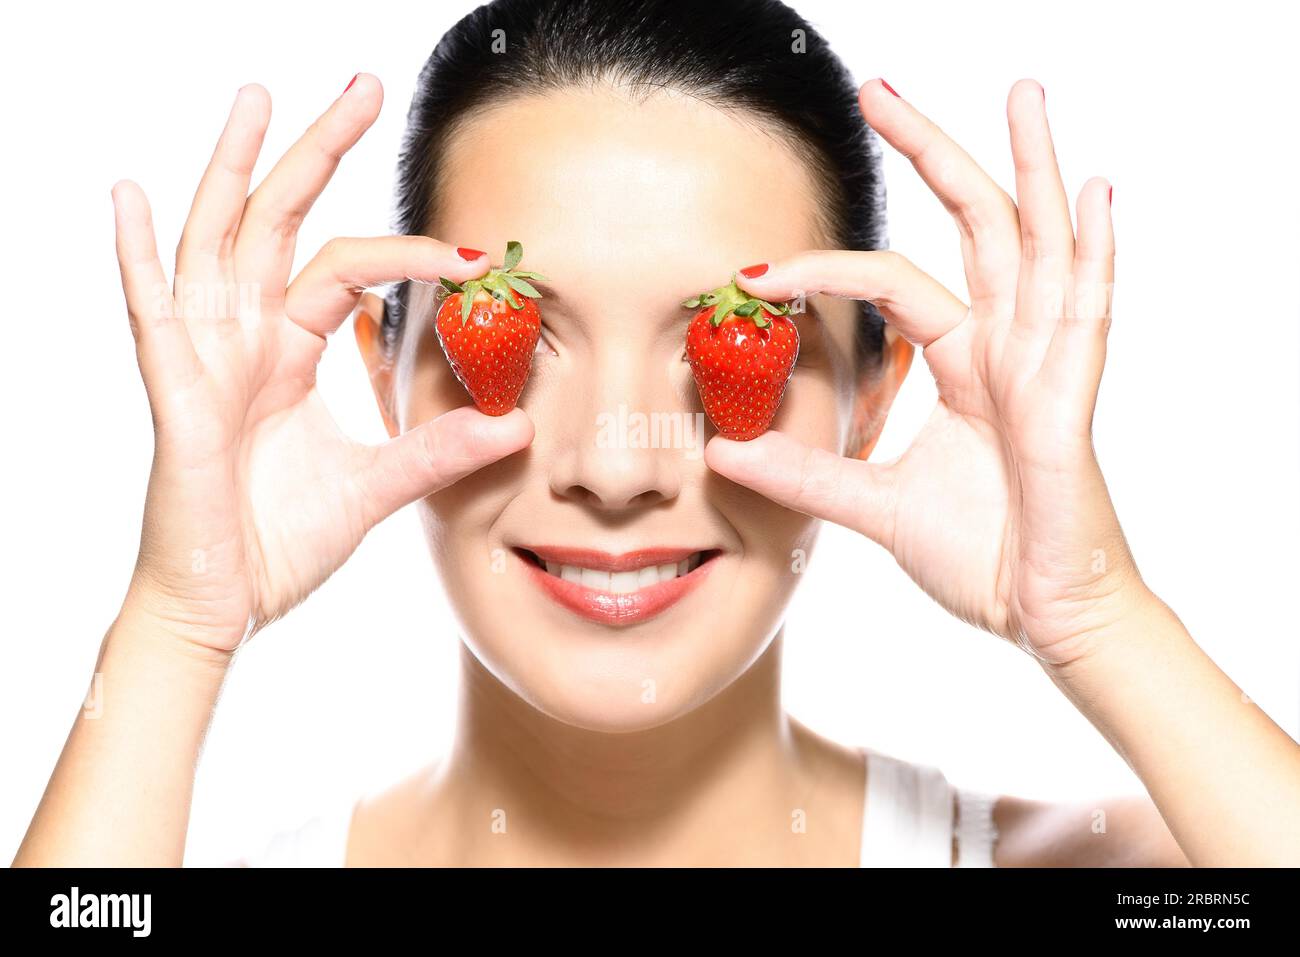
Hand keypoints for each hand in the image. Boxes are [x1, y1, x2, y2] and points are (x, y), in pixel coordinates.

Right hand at [112, 76, 531, 653]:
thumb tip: (518, 426)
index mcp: (286, 355)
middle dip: (317, 153)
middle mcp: (243, 343)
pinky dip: (138, 256)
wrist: (225, 606)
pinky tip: (134, 197)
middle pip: (279, 223)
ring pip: (218, 243)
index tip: (472, 252)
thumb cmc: (277, 544)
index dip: (409, 254)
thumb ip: (438, 452)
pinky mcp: (178, 398)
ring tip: (258, 100)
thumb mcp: (375, 487)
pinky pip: (153, 317)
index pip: (348, 272)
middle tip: (361, 88)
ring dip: (236, 170)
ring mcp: (205, 363)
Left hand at [707, 79, 1143, 665]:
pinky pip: (1087, 313)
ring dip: (1030, 167)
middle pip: (975, 225)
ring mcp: (1046, 365)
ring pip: (1037, 244)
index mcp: (967, 362)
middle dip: (934, 152)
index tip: (754, 273)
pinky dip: (1092, 253)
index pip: (892, 282)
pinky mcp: (1070, 400)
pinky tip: (1091, 196)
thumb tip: (722, 452)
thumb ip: (804, 473)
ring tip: (1022, 93)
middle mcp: (1008, 347)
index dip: (823, 269)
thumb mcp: (871, 504)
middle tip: (883, 90)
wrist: (1038, 616)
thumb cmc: (979, 556)